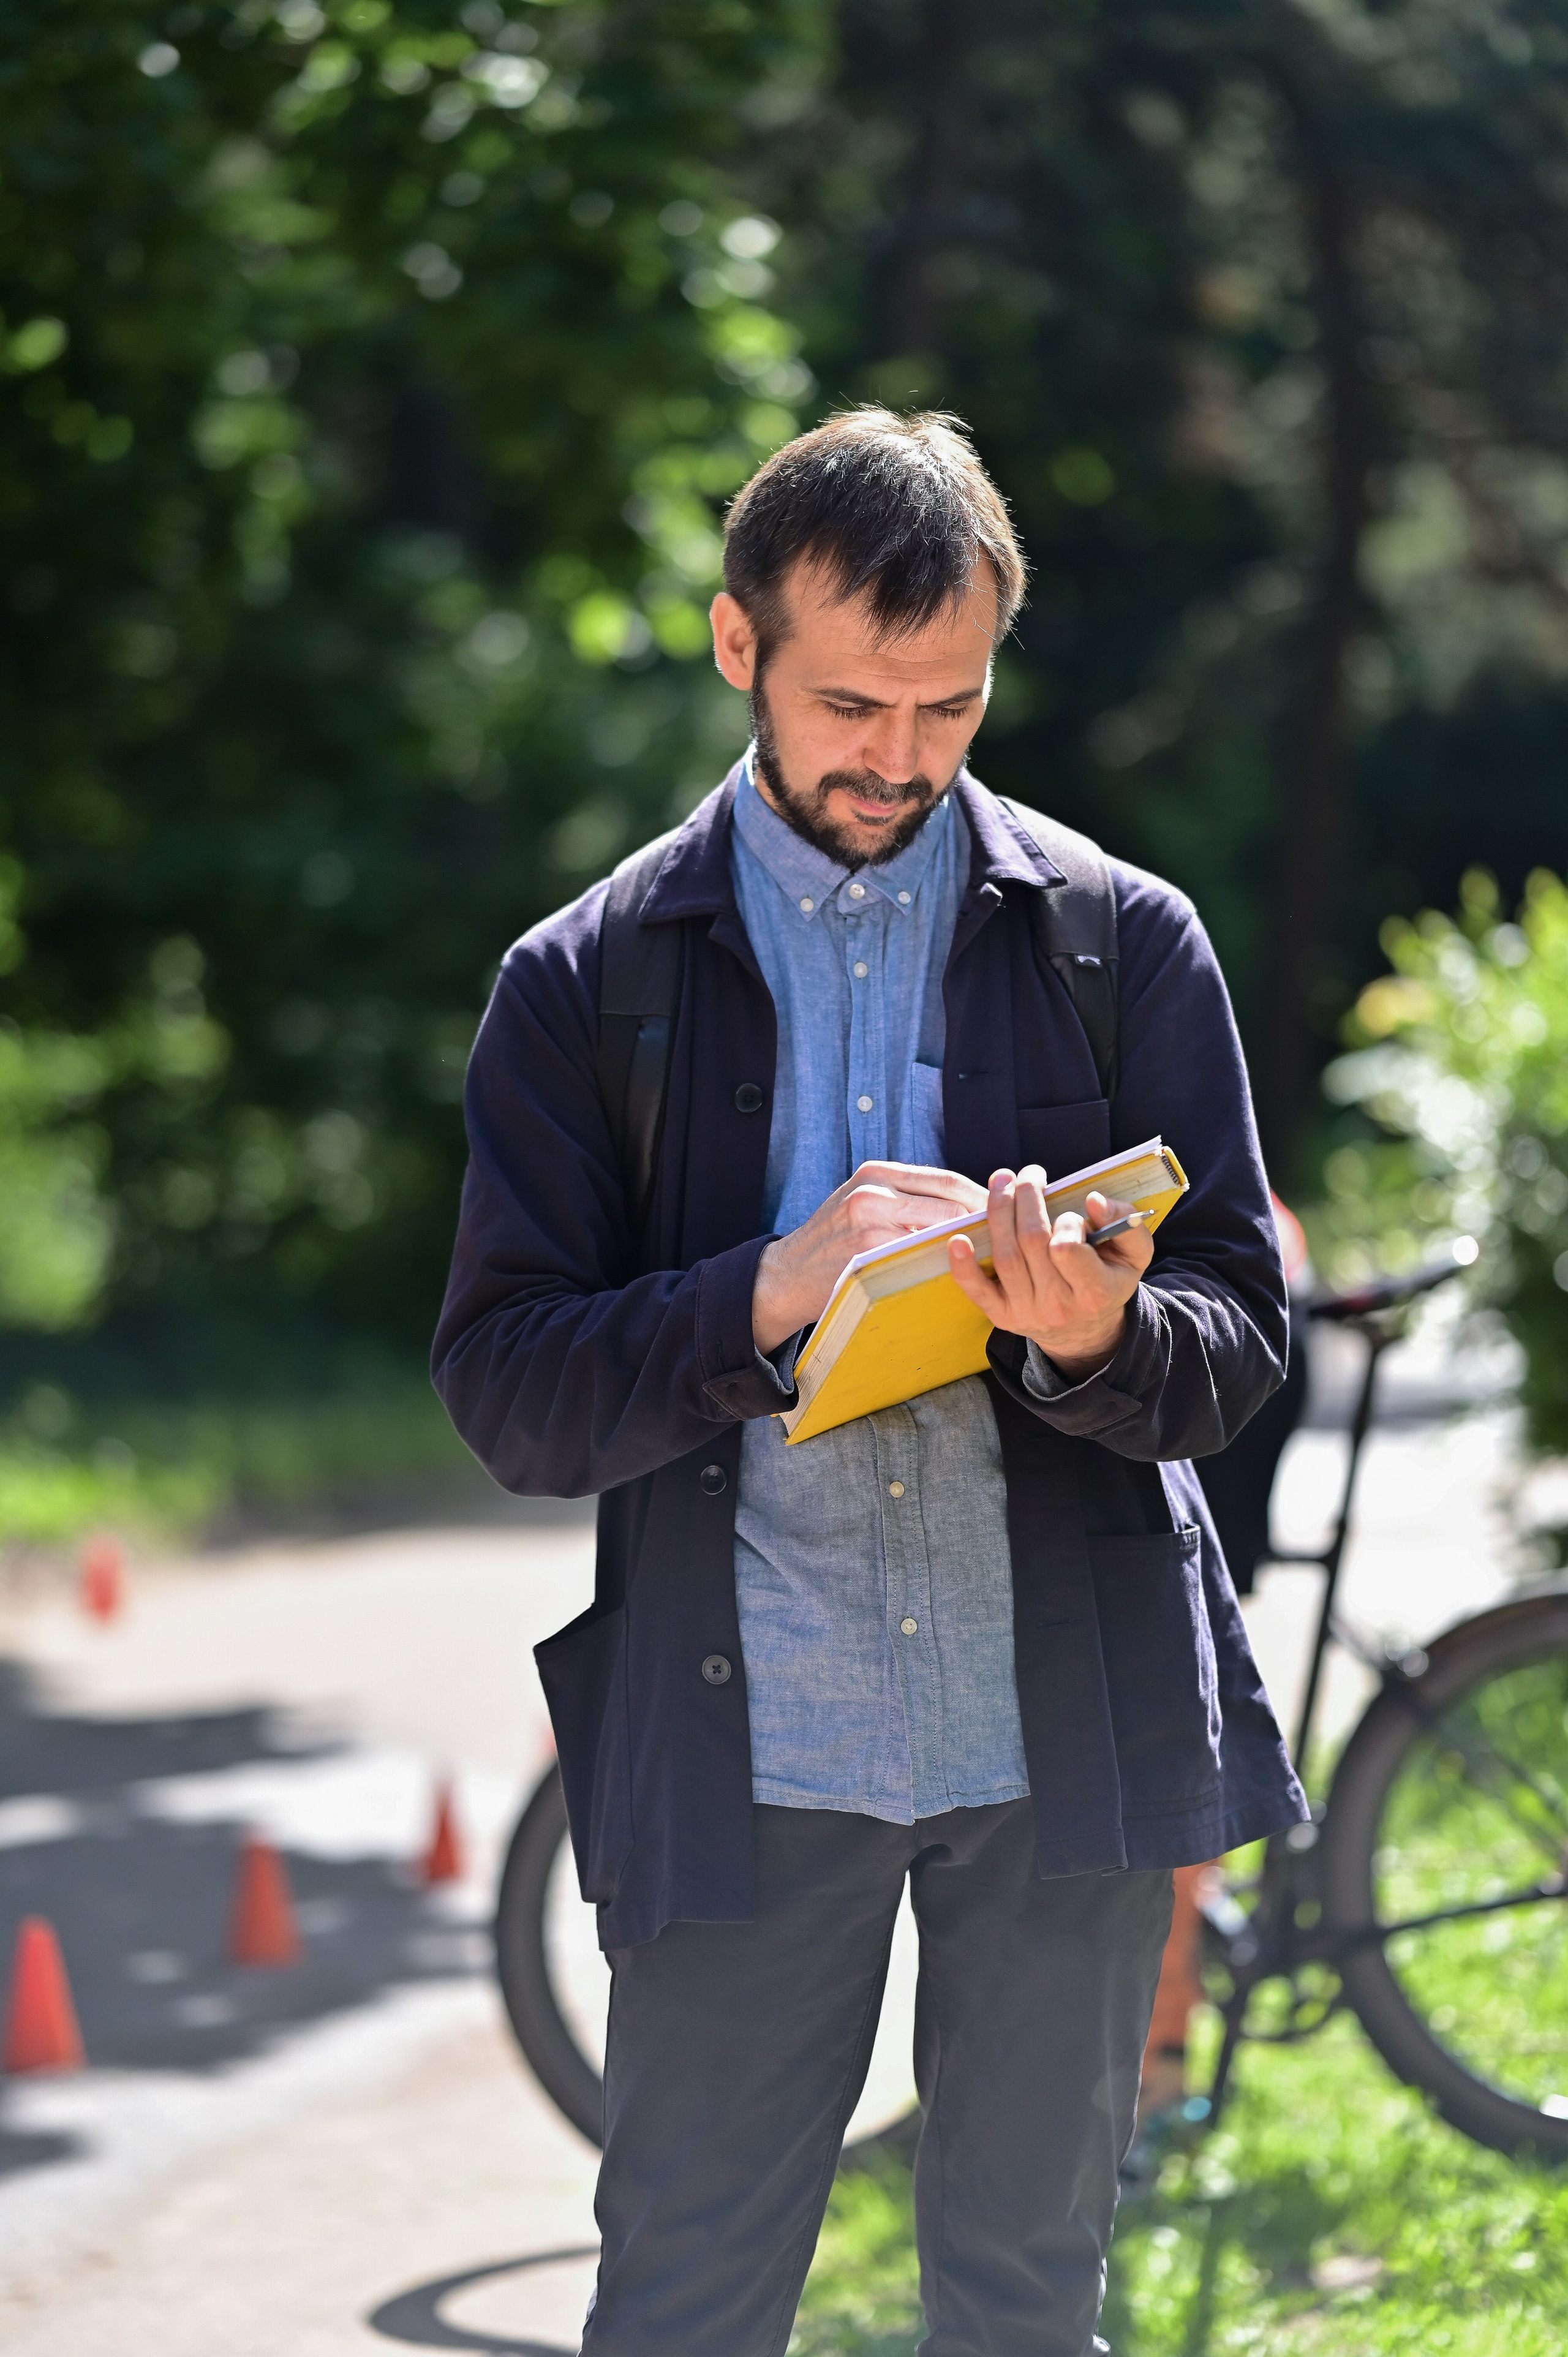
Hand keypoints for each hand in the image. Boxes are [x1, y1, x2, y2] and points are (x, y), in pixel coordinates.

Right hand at [753, 1162, 987, 1353]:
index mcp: (877, 1173)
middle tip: (1010, 1234)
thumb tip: (966, 1203)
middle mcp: (873, 1192)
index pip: (946, 1180)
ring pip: (940, 1229)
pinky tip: (961, 1271)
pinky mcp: (868, 1255)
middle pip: (949, 1201)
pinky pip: (920, 1257)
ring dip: (971, 1241)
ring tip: (994, 1253)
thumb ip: (905, 1197)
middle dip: (984, 1217)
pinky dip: (945, 1261)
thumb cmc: (834, 1240)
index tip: (1005, 1210)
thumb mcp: (862, 1201)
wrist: (787, 1274)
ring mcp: (870, 1224)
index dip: (981, 1196)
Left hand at [947, 1168, 1153, 1381]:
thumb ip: (1125, 1222)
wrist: (1084, 1331)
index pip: (1067, 1248)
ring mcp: (1026, 1312)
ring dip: (998, 1210)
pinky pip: (976, 1290)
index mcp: (1093, 1291)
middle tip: (1029, 1174)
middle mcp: (1057, 1305)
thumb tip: (1093, 1201)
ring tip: (1002, 1181)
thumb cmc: (1108, 1280)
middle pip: (1031, 1242)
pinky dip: (964, 1265)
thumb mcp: (1134, 1255)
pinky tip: (958, 1238)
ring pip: (1005, 1255)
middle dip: (1026, 1198)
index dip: (1066, 1221)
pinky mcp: (1001, 1315)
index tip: (1070, 1212)